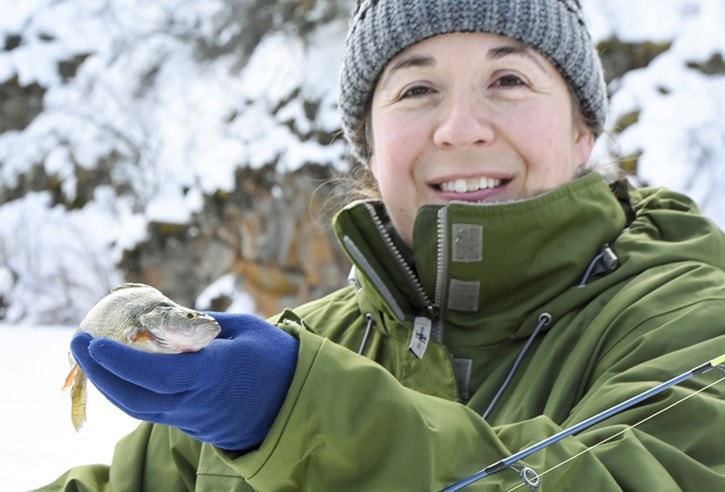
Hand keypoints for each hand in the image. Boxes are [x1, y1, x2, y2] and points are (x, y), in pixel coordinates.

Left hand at [71, 312, 298, 450]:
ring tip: (92, 359)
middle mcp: (198, 403)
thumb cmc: (277, 358)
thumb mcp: (246, 328)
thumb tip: (165, 316)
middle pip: (136, 397)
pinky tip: (122, 375)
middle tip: (77, 342)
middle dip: (100, 372)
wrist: (300, 404)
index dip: (120, 361)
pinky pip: (155, 412)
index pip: (155, 373)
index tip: (94, 342)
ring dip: (110, 385)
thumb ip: (204, 324)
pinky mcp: (195, 427)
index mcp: (214, 375)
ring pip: (140, 410)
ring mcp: (195, 419)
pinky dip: (131, 393)